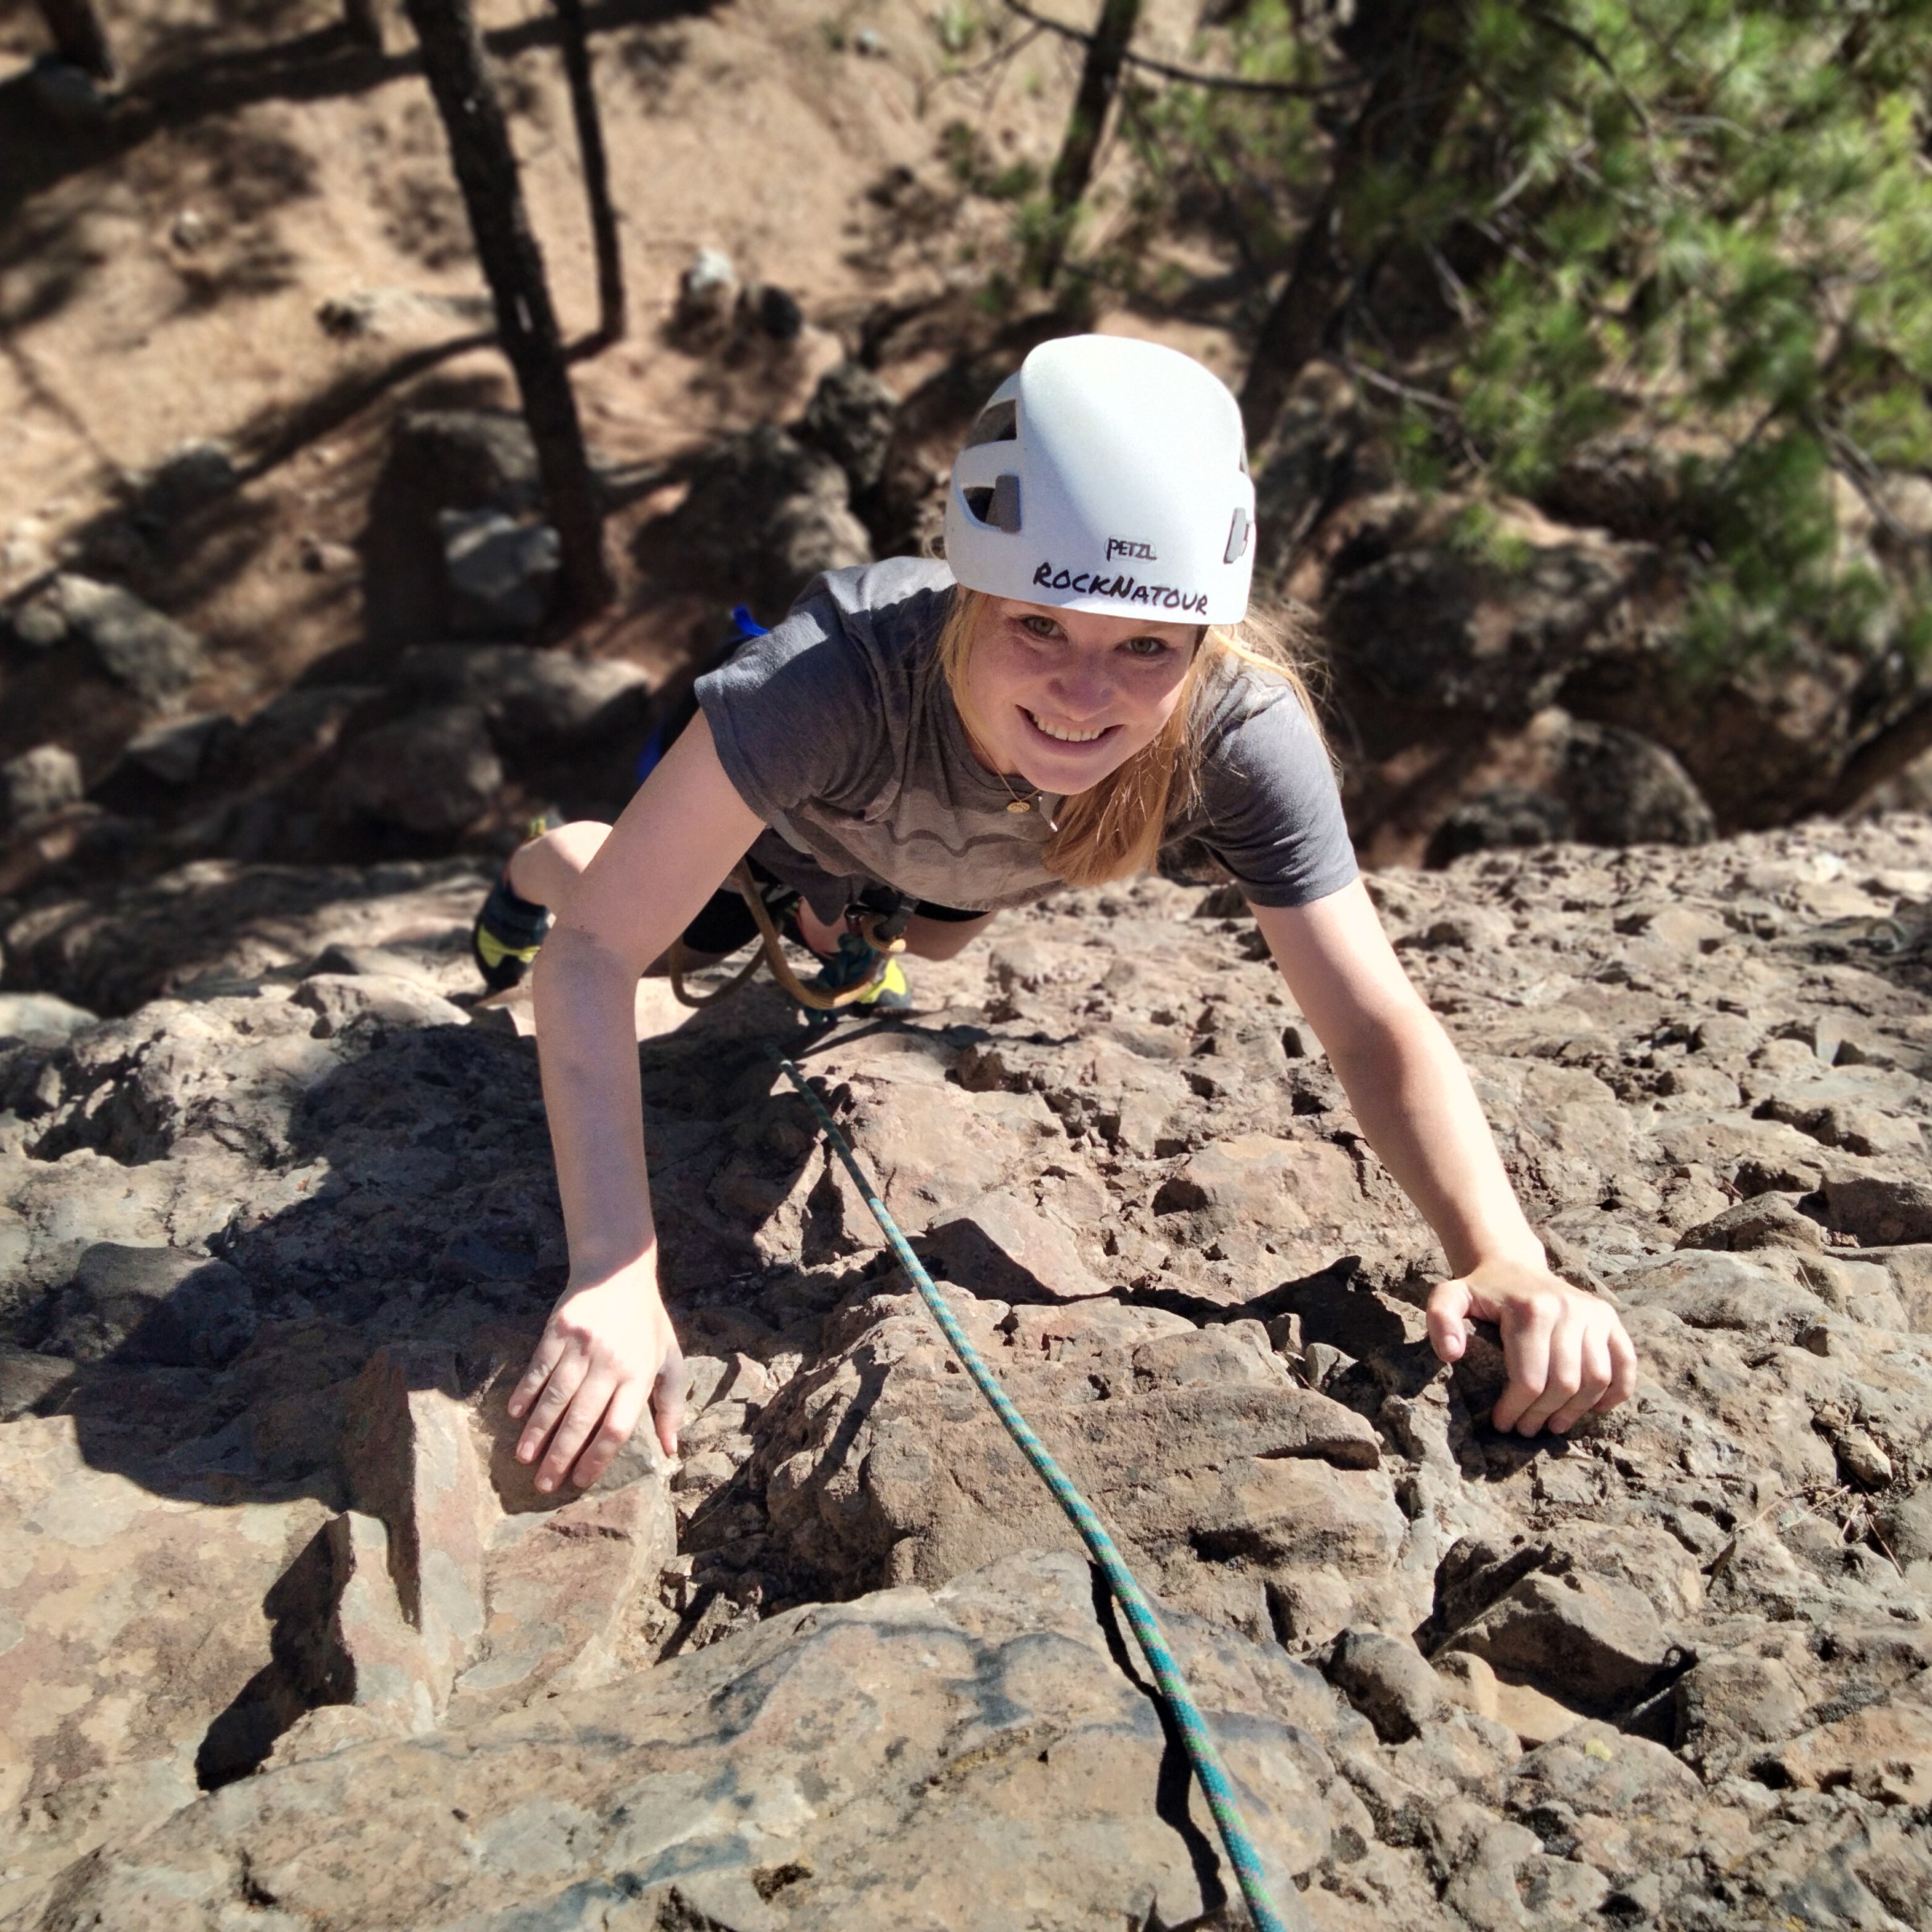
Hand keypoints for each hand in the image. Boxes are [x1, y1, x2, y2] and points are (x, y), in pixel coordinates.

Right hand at [508, 1265, 687, 1490]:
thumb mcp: (670, 1358)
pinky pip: (538, 1369)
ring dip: (537, 1431)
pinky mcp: (558, 1330)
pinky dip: (526, 1393)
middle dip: (560, 1456)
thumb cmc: (646, 1321)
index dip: (597, 1458)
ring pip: (555, 1397)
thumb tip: (672, 1450)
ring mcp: (582, 1346)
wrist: (619, 1270)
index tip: (580, 1481)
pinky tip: (516, 1415)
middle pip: (582, 1419)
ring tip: (524, 1458)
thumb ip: (672, 1404)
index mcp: (639, 1374)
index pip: (617, 1427)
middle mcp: (610, 1362)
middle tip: (544, 1485)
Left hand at [1426, 1255, 1638, 1435]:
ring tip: (1553, 1424)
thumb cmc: (1481, 1292)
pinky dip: (1616, 1392)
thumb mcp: (1450, 1297)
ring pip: (1596, 1379)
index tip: (1502, 1423)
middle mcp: (1568, 1309)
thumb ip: (1440, 1320)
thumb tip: (1452, 1355)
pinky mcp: (1610, 1319)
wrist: (1513, 1266)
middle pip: (1565, 1384)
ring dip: (1577, 1411)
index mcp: (1530, 1310)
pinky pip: (1625, 1364)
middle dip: (1543, 1415)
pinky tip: (1596, 1409)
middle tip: (1525, 1429)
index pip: (1529, 1378)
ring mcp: (1593, 1313)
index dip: (1516, 1409)